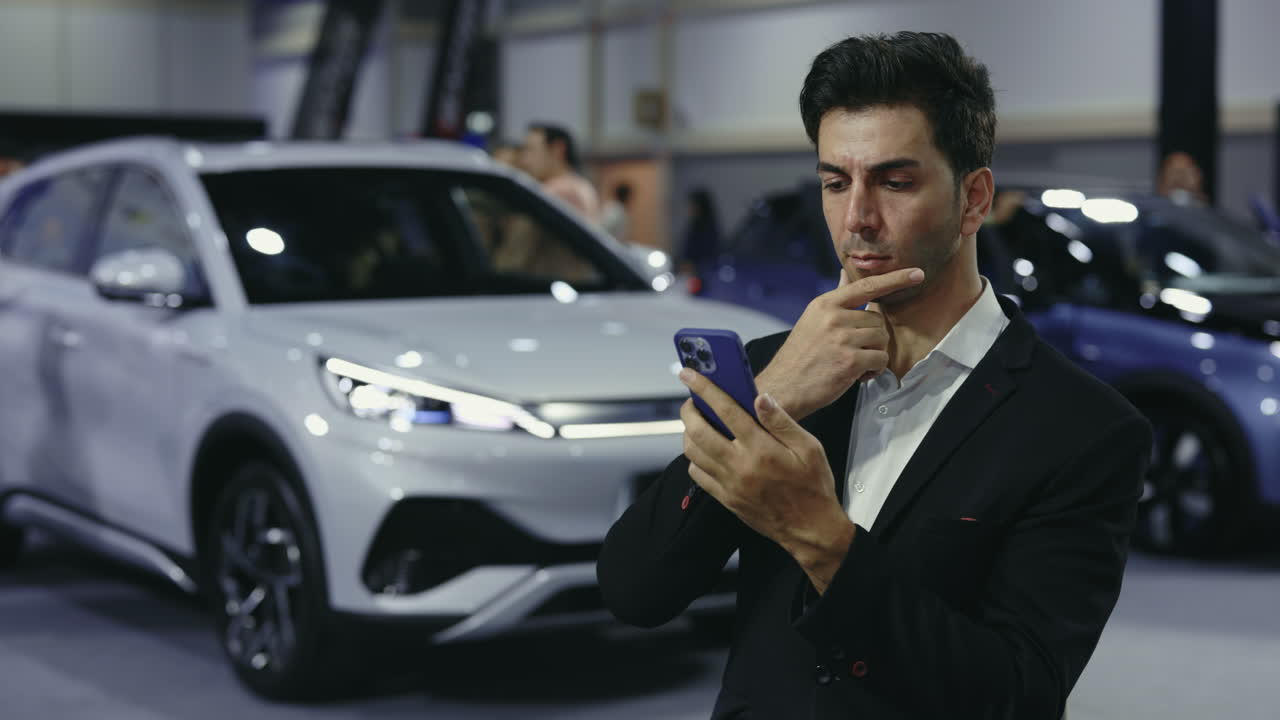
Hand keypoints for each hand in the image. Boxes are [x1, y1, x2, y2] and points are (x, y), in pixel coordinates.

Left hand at [679, 368, 853, 591]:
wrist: (811, 529)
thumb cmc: (813, 486)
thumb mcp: (809, 448)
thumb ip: (781, 421)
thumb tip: (760, 397)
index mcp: (761, 449)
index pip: (726, 410)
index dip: (704, 388)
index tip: (689, 374)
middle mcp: (740, 466)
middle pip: (699, 431)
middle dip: (689, 410)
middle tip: (692, 400)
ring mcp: (729, 484)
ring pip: (692, 453)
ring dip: (688, 433)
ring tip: (697, 422)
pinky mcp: (726, 498)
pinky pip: (698, 474)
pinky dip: (694, 458)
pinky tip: (704, 450)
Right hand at [756, 267, 923, 420]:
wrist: (782, 388)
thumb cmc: (800, 356)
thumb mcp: (812, 320)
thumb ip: (835, 298)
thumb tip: (845, 273)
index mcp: (825, 304)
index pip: (867, 286)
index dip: (895, 279)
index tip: (917, 273)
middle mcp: (833, 317)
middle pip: (878, 320)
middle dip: (872, 339)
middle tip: (854, 353)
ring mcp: (842, 338)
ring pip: (881, 340)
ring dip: (874, 356)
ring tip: (853, 365)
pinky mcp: (850, 361)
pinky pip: (880, 360)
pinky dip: (873, 371)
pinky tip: (856, 376)